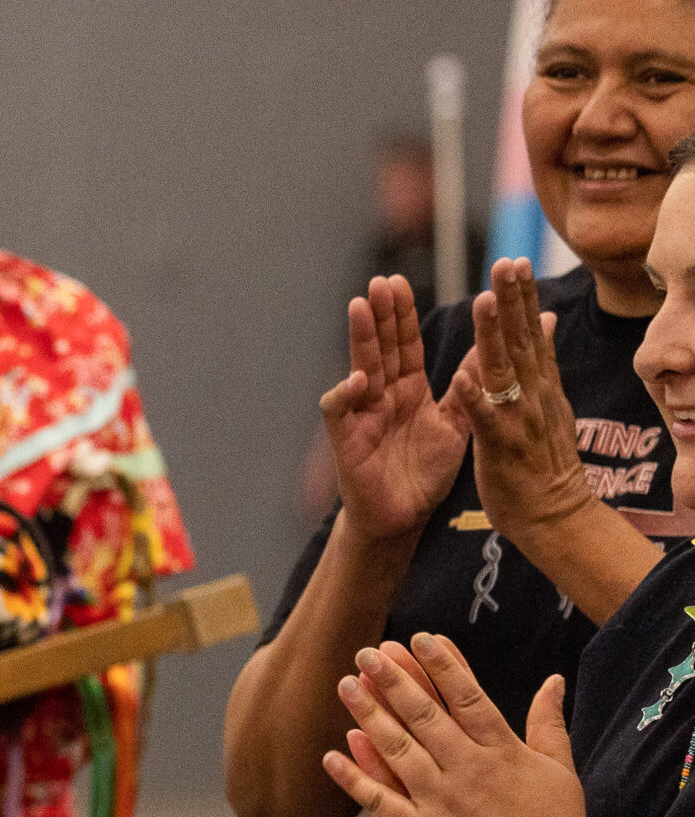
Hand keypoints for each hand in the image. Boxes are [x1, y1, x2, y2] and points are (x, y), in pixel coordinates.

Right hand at [320, 275, 469, 546]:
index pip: (404, 344)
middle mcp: (381, 397)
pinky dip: (345, 396)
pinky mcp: (347, 442)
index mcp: (408, 390)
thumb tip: (493, 345)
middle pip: (380, 348)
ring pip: (359, 368)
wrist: (404, 518)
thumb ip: (469, 385)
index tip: (400, 281)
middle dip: (379, 315)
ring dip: (359, 339)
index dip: (401, 315)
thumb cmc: (424, 473)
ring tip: (360, 306)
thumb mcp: (456, 423)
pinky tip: (357, 382)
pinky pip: (340, 413)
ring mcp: (362, 417)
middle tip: (381, 282)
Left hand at [322, 633, 590, 816]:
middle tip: (367, 652)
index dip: (442, 665)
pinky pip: (379, 800)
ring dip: (369, 715)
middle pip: (424, 715)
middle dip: (394, 680)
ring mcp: (439, 802)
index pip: (468, 697)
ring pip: (397, 749)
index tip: (419, 638)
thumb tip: (554, 680)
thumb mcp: (560, 773)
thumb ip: (549, 724)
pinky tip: (333, 752)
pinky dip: (355, 776)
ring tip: (347, 685)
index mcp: (503, 753)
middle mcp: (467, 771)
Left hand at [448, 258, 596, 554]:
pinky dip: (476, 398)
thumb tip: (546, 320)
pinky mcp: (502, 446)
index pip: (529, 333)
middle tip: (505, 261)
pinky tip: (463, 375)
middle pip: (521, 340)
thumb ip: (542, 362)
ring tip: (483, 300)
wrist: (553, 513)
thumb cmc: (541, 460)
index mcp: (538, 385)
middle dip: (512, 300)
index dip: (521, 297)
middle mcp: (532, 395)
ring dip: (494, 335)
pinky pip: (485, 419)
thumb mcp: (547, 404)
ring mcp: (518, 419)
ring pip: (503, 371)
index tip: (514, 262)